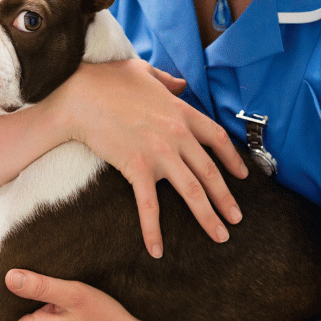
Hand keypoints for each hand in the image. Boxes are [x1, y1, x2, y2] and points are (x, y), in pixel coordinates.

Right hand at [50, 58, 246, 257]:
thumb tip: (180, 84)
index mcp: (181, 112)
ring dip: (208, 216)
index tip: (242, 176)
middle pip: (210, 171)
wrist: (78, 96)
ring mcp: (159, 152)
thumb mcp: (142, 70)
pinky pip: (149, 205)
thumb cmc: (105, 80)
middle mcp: (177, 134)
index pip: (216, 138)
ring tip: (219, 235)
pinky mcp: (137, 167)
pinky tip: (157, 250)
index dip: (232, 159)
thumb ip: (167, 79)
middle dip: (226, 199)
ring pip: (192, 191)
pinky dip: (154, 230)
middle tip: (236, 219)